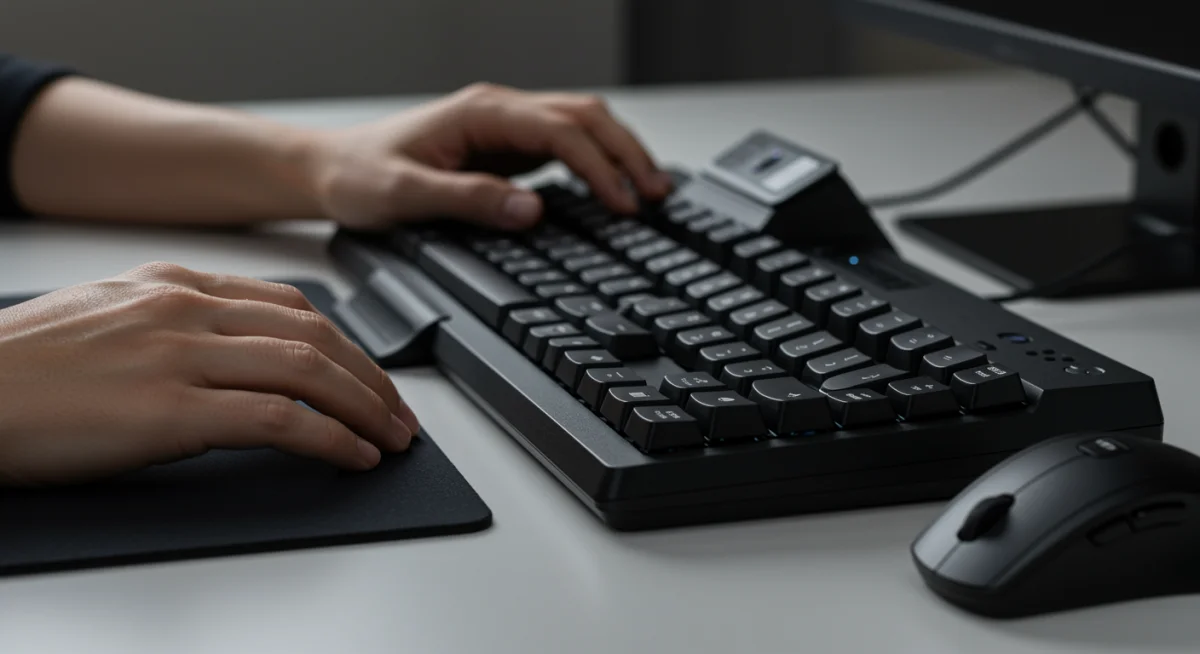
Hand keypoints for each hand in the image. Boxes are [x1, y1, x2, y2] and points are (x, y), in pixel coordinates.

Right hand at [0, 263, 417, 486]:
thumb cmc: (20, 370)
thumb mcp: (106, 318)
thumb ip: (174, 323)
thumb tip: (235, 351)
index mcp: (171, 285)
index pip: (290, 306)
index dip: (346, 343)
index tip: (371, 374)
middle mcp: (184, 311)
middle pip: (314, 335)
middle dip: (371, 378)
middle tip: (399, 412)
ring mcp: (179, 357)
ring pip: (309, 371)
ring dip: (365, 409)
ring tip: (391, 438)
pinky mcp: (169, 412)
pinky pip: (279, 419)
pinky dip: (329, 438)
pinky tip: (351, 455)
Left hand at [309, 83, 673, 229]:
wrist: (330, 168)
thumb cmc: (359, 176)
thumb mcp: (405, 194)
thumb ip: (468, 200)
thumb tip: (531, 210)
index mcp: (480, 114)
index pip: (560, 130)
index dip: (598, 167)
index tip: (623, 203)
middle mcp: (498, 113)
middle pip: (584, 117)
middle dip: (627, 153)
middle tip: (657, 195)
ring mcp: (504, 128)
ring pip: (581, 125)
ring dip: (619, 153)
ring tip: (652, 190)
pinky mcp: (504, 149)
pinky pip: (565, 147)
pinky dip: (597, 163)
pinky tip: (614, 187)